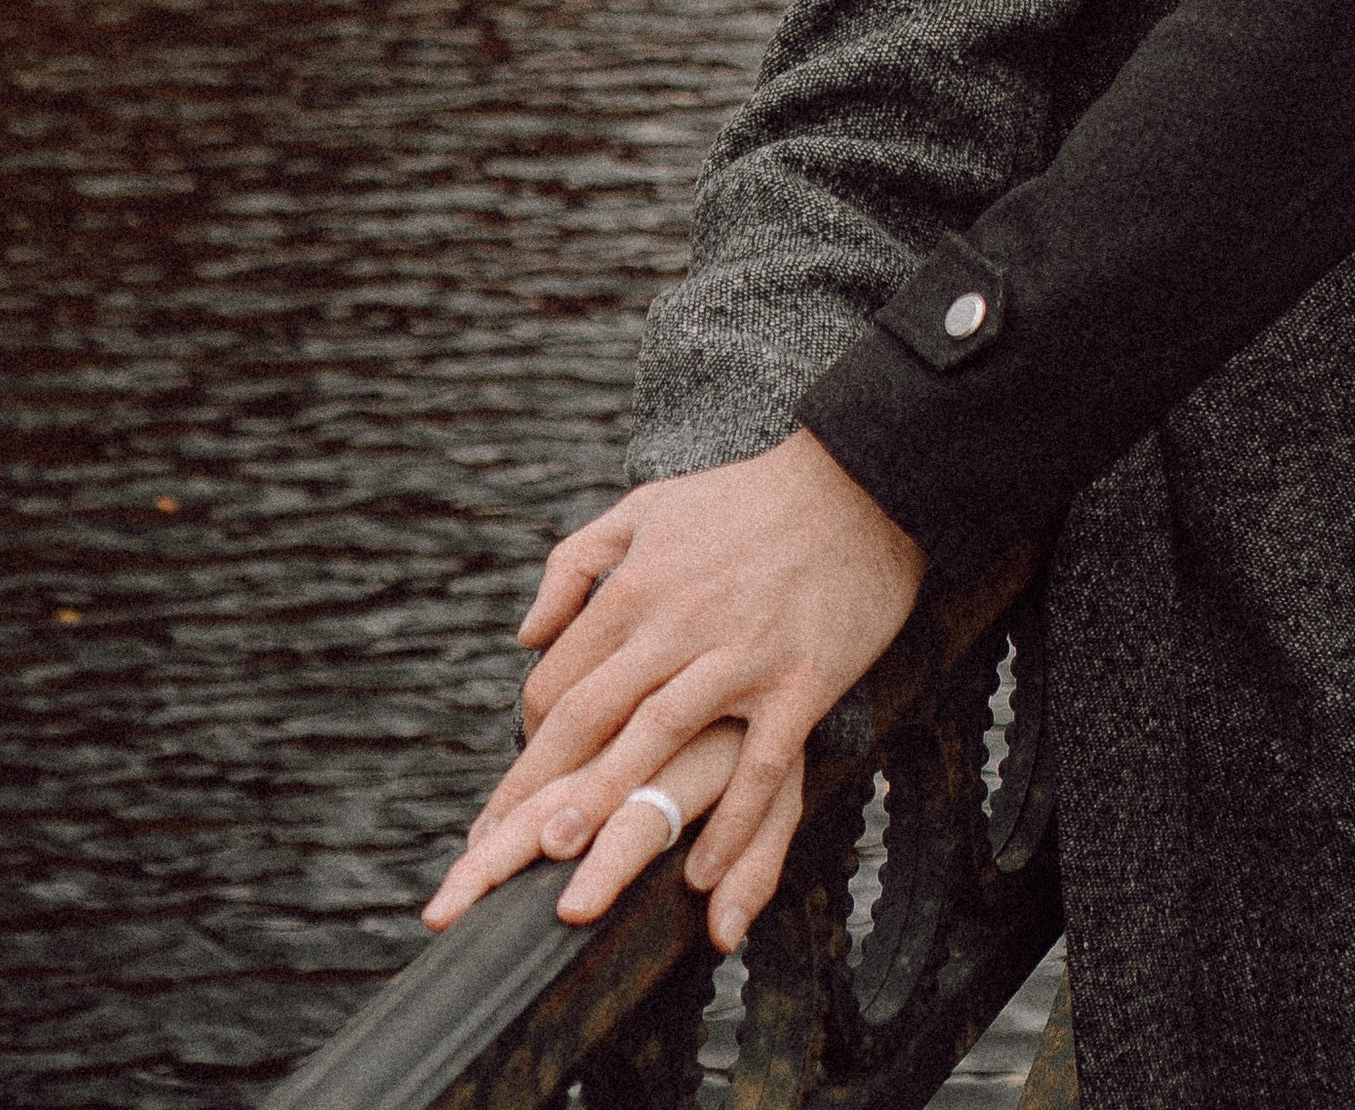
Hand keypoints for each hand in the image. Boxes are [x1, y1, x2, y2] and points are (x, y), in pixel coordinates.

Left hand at [434, 435, 925, 951]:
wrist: (859, 480)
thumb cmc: (746, 498)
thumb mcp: (646, 508)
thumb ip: (577, 564)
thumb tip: (527, 635)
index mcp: (637, 586)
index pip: (558, 677)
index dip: (527, 741)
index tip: (516, 792)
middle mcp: (679, 623)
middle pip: (591, 715)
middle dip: (538, 788)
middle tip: (496, 856)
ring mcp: (742, 655)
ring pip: (659, 737)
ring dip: (609, 802)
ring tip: (568, 872)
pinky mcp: (802, 680)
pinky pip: (759, 764)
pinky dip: (727, 821)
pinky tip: (700, 873)